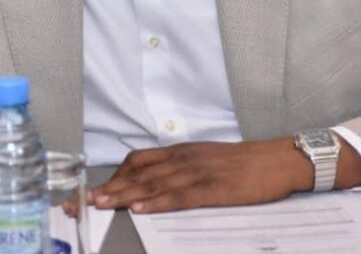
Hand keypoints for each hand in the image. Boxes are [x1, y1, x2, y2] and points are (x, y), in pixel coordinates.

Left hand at [89, 136, 360, 213]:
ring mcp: (198, 172)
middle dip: (107, 188)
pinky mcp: (214, 187)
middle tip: (80, 202)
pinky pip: (180, 195)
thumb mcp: (206, 160)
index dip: (111, 177)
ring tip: (99, 204)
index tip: (89, 191)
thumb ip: (180, 169)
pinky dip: (157, 202)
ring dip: (123, 195)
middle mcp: (184, 158)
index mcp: (181, 152)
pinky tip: (140, 209)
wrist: (280, 159)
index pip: (136, 162)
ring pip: (153, 184)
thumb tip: (153, 184)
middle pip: (137, 173)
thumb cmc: (245, 164)